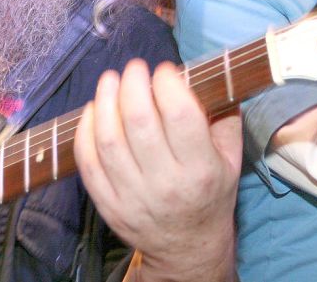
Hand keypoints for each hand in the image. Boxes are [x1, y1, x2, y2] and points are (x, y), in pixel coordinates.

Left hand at [74, 59, 241, 280]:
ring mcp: (133, 197)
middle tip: (134, 68)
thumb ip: (224, 118)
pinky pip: (88, 163)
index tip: (164, 70)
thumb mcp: (231, 160)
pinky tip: (93, 110)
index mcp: (200, 169)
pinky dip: (85, 131)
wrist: (188, 248)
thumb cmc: (210, 195)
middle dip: (133, 84)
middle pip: (139, 121)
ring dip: (105, 101)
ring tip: (110, 80)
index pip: (180, 115)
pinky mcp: (108, 205)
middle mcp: (166, 184)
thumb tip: (210, 76)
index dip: (167, 83)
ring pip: (109, 140)